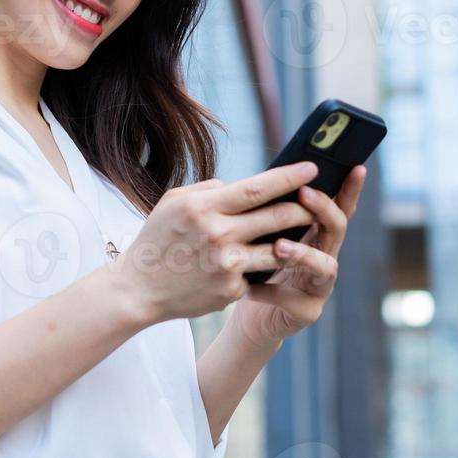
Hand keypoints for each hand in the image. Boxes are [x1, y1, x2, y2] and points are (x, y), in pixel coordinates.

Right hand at [113, 162, 321, 323]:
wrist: (138, 289)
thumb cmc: (157, 239)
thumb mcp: (174, 202)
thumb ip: (209, 191)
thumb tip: (239, 187)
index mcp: (204, 207)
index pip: (257, 188)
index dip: (289, 177)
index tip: (311, 167)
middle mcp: (218, 234)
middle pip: (276, 217)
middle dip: (304, 207)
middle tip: (319, 200)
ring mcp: (226, 265)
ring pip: (278, 249)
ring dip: (296, 239)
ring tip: (305, 231)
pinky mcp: (230, 290)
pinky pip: (257, 273)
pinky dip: (261, 267)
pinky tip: (263, 262)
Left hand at [229, 164, 366, 347]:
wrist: (250, 315)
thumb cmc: (255, 267)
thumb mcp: (261, 235)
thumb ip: (270, 213)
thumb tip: (265, 176)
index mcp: (317, 236)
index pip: (339, 208)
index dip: (350, 189)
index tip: (356, 167)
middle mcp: (325, 258)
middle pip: (337, 229)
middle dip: (324, 209)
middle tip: (304, 193)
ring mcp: (320, 286)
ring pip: (326, 266)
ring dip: (304, 253)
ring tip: (279, 246)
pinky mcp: (308, 311)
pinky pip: (294, 299)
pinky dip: (270, 291)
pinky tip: (251, 288)